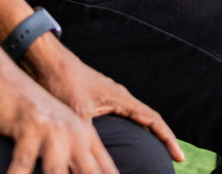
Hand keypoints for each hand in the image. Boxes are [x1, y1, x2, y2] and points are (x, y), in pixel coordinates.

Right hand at [0, 73, 120, 173]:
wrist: (5, 82)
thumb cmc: (31, 117)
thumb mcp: (59, 135)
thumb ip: (75, 160)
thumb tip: (83, 170)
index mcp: (86, 137)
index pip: (106, 171)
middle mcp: (74, 134)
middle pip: (89, 173)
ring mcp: (52, 130)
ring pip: (57, 170)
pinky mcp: (29, 126)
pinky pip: (24, 162)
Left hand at [24, 38, 183, 162]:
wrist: (43, 58)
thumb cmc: (60, 80)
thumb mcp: (76, 114)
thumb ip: (88, 140)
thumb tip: (94, 163)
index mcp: (120, 98)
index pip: (153, 120)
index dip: (168, 139)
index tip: (178, 157)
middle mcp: (117, 96)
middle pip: (147, 120)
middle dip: (159, 139)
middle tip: (168, 159)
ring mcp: (106, 96)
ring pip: (132, 118)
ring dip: (143, 134)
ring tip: (148, 153)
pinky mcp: (93, 98)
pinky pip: (118, 117)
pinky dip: (125, 130)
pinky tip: (117, 141)